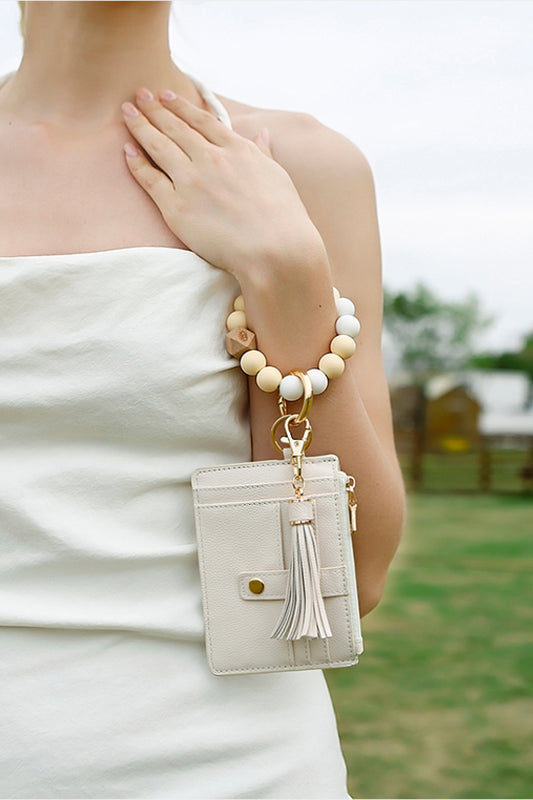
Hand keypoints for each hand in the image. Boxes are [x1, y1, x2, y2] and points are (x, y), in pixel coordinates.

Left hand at [121, 88, 324, 278]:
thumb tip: (262, 134)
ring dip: (140, 125)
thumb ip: (263, 154)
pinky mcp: (176, 207)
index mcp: (236, 149)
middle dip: (154, 108)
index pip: (202, 121)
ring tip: (126, 112)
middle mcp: (211, 159)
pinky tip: (127, 150)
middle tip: (138, 94)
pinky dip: (136, 162)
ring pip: (158, 146)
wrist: (275, 250)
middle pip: (175, 128)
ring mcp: (191, 181)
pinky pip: (150, 179)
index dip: (180, 106)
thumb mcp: (278, 177)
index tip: (166, 95)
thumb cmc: (283, 218)